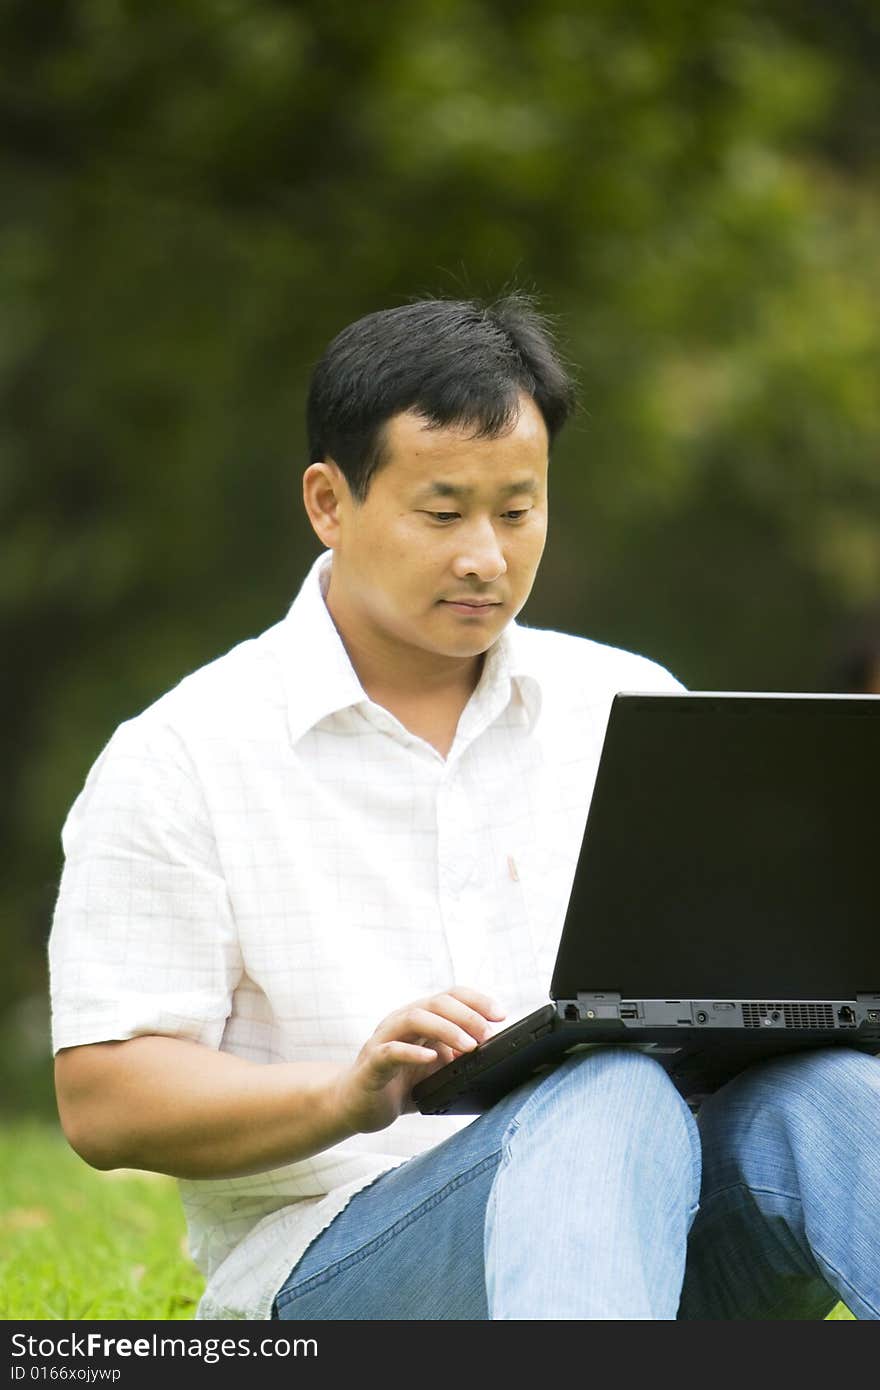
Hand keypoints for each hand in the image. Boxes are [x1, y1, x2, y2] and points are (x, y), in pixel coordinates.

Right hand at [334, 986, 506, 1133]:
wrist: (356, 1105)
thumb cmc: (397, 1083)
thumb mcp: (436, 1068)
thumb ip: (456, 1056)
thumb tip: (488, 1052)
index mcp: (419, 1018)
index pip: (451, 996)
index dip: (477, 1001)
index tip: (501, 1015)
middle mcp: (401, 1021)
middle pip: (436, 1002)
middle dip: (467, 1015)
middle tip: (488, 1034)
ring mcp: (384, 1039)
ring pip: (415, 1018)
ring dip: (446, 1029)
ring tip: (469, 1046)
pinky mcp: (372, 1064)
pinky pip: (390, 1051)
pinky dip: (412, 1052)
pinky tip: (431, 1058)